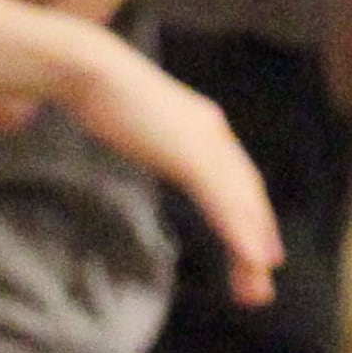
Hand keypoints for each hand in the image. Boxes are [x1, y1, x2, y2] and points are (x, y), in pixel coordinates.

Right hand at [54, 25, 281, 307]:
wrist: (91, 71)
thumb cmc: (100, 91)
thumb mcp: (139, 118)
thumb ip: (153, 133)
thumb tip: (144, 142)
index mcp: (204, 127)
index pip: (237, 178)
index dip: (250, 213)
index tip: (254, 247)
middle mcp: (215, 135)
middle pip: (247, 195)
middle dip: (257, 238)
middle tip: (260, 278)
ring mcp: (206, 144)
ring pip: (240, 204)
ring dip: (251, 246)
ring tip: (257, 282)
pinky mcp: (192, 155)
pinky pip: (223, 202)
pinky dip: (239, 232)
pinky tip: (251, 258)